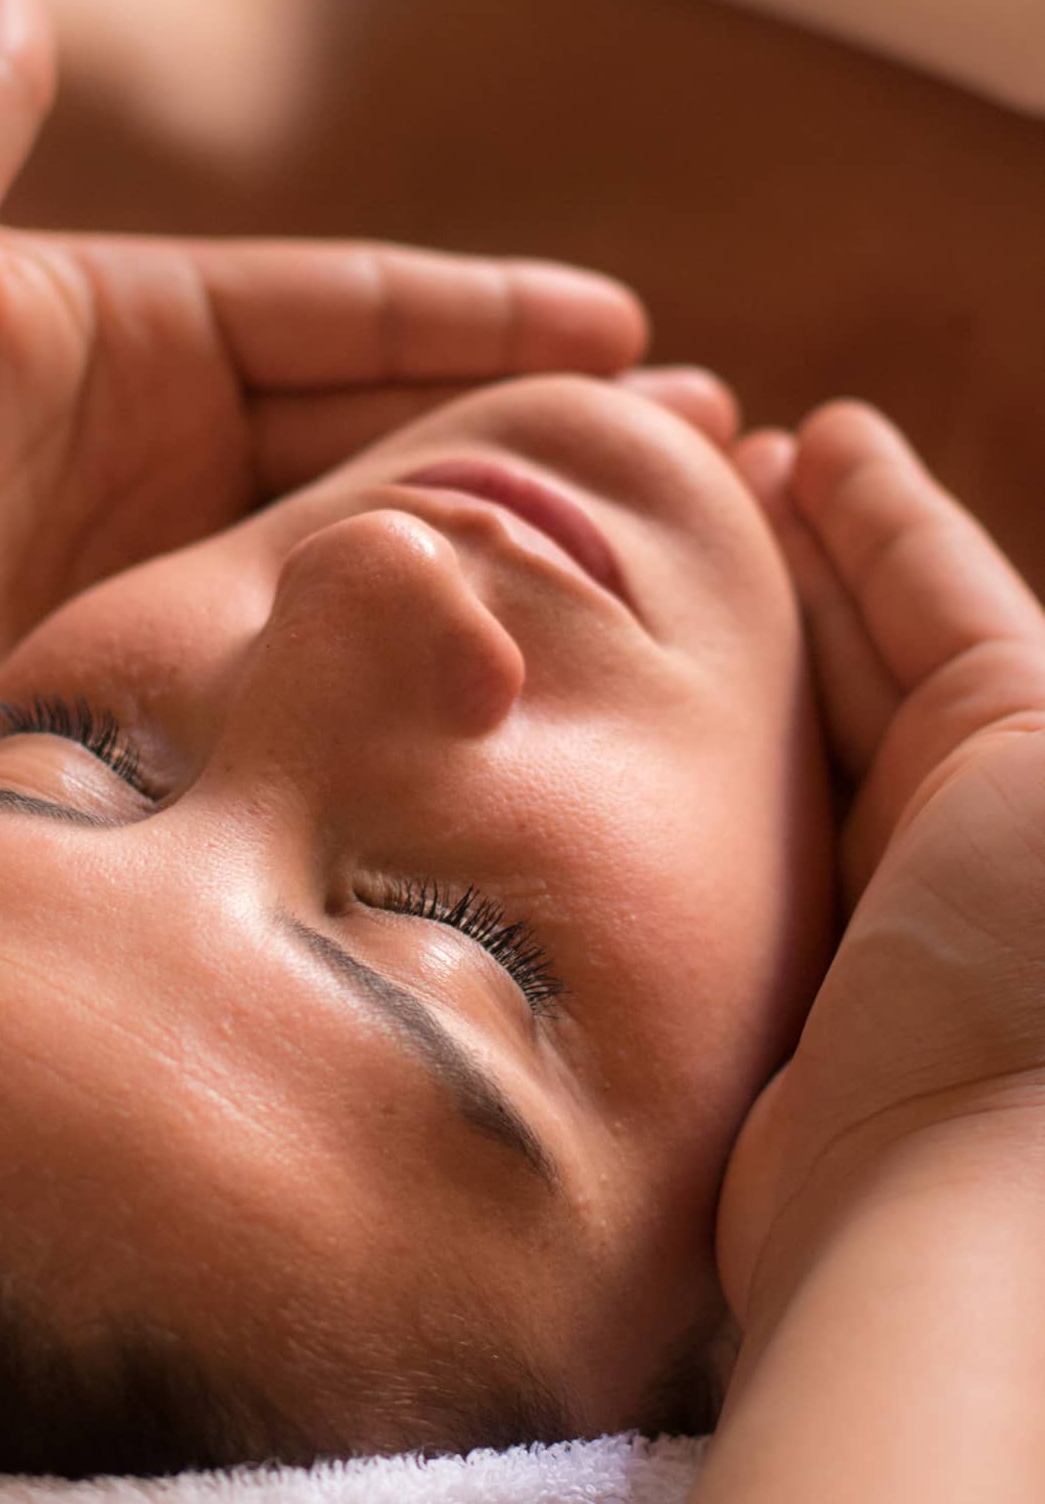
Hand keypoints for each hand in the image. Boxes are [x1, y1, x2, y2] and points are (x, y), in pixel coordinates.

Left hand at [0, 0, 646, 811]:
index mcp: (148, 331)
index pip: (353, 312)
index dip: (482, 315)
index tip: (614, 323)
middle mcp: (180, 452)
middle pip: (390, 430)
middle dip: (536, 427)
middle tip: (696, 432)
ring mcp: (173, 568)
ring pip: (360, 548)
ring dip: (489, 544)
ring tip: (641, 545)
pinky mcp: (149, 671)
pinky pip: (293, 658)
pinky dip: (383, 657)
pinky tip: (491, 658)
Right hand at [718, 406, 1044, 1325]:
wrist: (945, 1200)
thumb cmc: (1035, 969)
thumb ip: (991, 657)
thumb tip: (912, 577)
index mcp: (1037, 760)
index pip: (944, 597)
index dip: (880, 512)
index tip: (816, 433)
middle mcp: (958, 820)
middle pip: (855, 646)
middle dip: (794, 553)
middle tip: (711, 462)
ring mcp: (856, 886)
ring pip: (777, 716)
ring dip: (730, 626)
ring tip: (660, 540)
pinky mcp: (766, 946)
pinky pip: (715, 801)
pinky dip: (678, 728)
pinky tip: (629, 669)